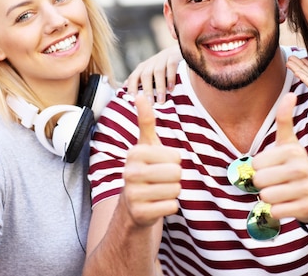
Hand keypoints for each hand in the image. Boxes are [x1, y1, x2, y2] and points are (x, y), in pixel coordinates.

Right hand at [121, 94, 181, 226]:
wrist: (132, 205)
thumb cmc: (146, 169)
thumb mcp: (146, 145)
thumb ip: (146, 120)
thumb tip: (139, 94)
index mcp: (135, 153)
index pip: (176, 156)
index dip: (174, 161)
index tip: (160, 164)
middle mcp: (130, 173)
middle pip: (177, 173)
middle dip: (175, 178)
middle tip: (161, 180)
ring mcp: (133, 194)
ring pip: (176, 190)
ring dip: (172, 192)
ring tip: (158, 191)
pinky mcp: (140, 213)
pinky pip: (172, 207)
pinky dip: (170, 206)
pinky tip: (157, 204)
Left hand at [124, 45, 181, 103]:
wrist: (181, 49)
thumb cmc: (164, 67)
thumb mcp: (151, 73)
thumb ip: (139, 81)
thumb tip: (124, 88)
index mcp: (143, 68)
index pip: (133, 77)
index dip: (132, 88)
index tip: (133, 100)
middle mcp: (151, 62)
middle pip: (145, 75)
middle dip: (147, 90)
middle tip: (150, 105)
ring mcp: (162, 58)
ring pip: (158, 72)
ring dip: (159, 87)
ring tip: (161, 101)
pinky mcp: (174, 56)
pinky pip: (171, 66)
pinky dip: (171, 78)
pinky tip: (171, 89)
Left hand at [252, 93, 307, 222]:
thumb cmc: (295, 165)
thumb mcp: (289, 142)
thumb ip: (284, 119)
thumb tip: (290, 93)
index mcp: (292, 150)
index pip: (256, 163)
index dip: (259, 168)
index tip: (271, 166)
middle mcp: (300, 167)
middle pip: (259, 181)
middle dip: (261, 184)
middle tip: (275, 182)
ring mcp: (305, 188)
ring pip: (266, 197)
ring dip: (268, 198)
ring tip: (280, 192)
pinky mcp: (305, 207)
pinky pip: (275, 211)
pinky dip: (276, 211)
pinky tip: (287, 204)